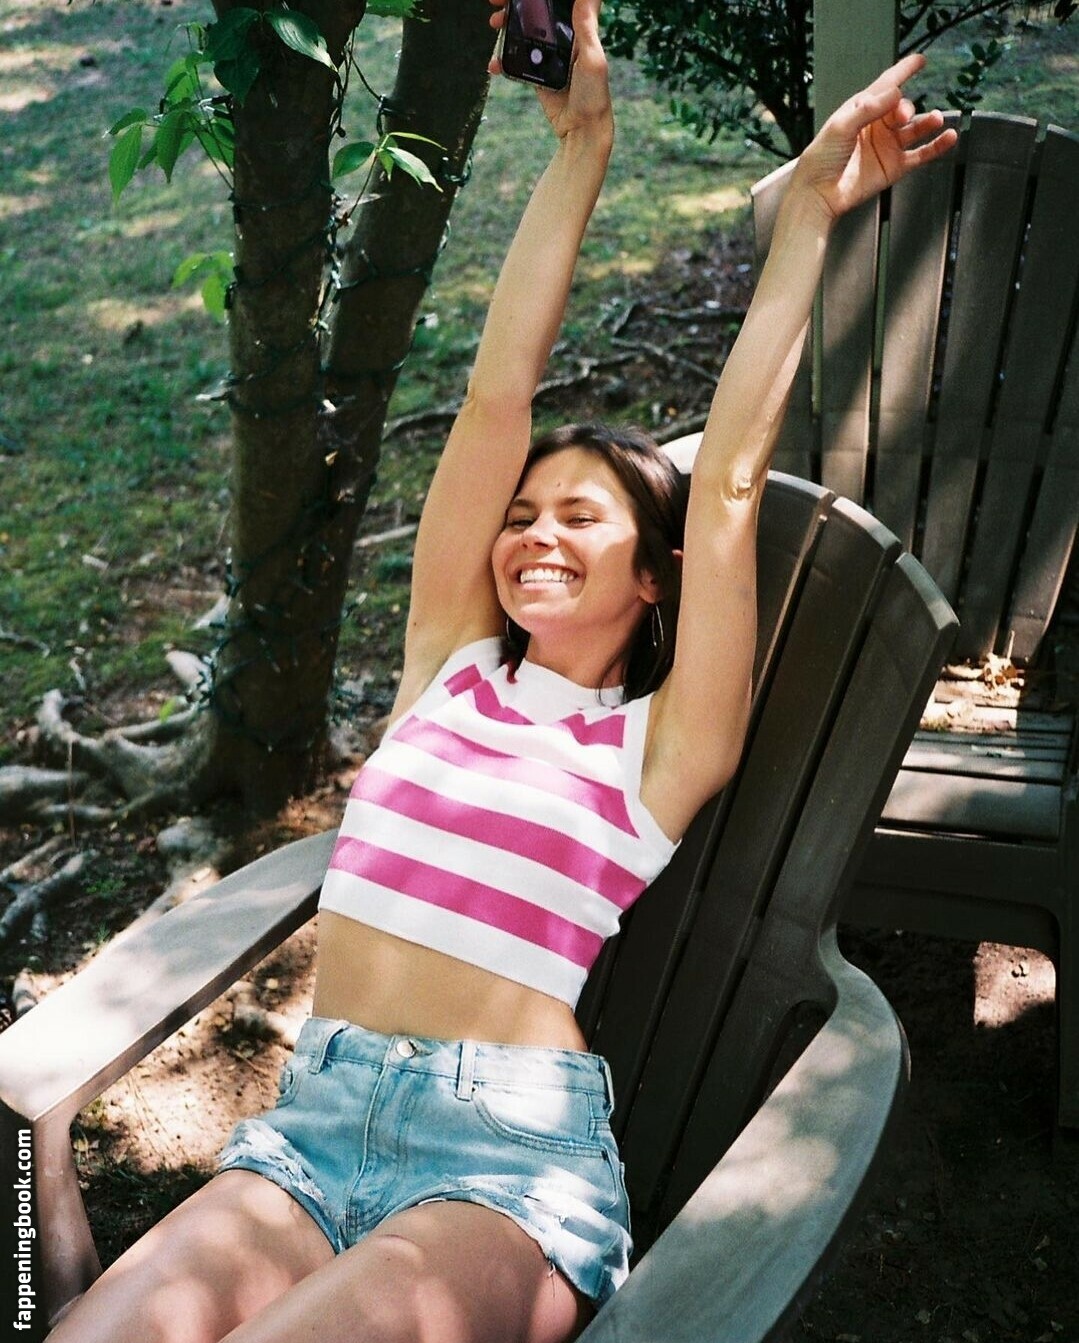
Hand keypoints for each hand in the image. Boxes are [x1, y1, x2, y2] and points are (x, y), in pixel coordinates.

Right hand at [488, 0, 611, 140]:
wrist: (581, 129)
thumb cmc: (594, 95)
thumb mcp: (592, 58)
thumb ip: (586, 26)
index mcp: (578, 29)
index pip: (556, 4)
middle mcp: (562, 39)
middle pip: (536, 14)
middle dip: (515, 6)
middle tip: (497, 4)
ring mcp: (548, 55)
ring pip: (523, 32)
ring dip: (507, 26)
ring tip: (495, 25)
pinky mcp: (536, 71)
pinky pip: (517, 59)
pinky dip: (504, 58)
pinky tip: (496, 62)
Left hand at [792, 52, 956, 221]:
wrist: (818, 194)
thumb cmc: (821, 159)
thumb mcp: (840, 127)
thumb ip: (868, 109)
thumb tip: (894, 92)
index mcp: (862, 110)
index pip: (887, 85)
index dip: (903, 71)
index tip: (920, 60)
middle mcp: (877, 126)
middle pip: (902, 108)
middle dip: (905, 108)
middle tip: (901, 115)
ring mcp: (888, 146)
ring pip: (915, 129)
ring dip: (928, 122)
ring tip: (937, 119)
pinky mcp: (895, 167)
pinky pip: (921, 154)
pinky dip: (936, 146)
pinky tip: (948, 138)